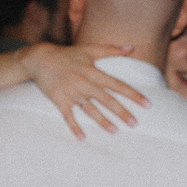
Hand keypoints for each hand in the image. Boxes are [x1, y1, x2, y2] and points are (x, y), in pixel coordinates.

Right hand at [19, 42, 147, 137]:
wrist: (39, 59)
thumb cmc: (66, 54)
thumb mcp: (89, 49)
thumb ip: (111, 49)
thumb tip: (133, 47)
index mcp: (94, 72)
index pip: (118, 85)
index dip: (133, 94)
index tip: (147, 104)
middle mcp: (85, 84)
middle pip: (107, 100)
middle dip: (122, 112)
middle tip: (134, 124)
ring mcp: (72, 93)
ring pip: (90, 110)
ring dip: (102, 121)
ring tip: (114, 131)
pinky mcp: (60, 100)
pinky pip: (68, 116)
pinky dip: (74, 127)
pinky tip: (82, 138)